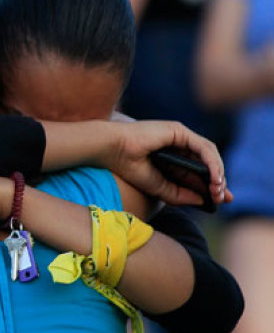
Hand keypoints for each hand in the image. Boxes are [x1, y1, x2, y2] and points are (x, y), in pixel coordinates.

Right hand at [106, 120, 230, 205]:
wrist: (110, 149)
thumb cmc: (126, 165)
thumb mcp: (156, 187)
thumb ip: (178, 194)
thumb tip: (202, 200)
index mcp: (169, 157)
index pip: (196, 172)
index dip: (209, 186)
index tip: (218, 201)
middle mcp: (177, 144)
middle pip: (206, 163)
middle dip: (217, 182)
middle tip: (223, 199)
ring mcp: (179, 136)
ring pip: (208, 155)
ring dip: (217, 174)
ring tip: (218, 191)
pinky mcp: (179, 131)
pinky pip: (203, 148)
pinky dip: (212, 163)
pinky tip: (214, 178)